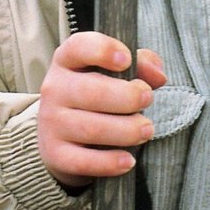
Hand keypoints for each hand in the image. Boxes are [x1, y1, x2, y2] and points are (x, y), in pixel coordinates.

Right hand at [37, 32, 166, 190]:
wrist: (61, 135)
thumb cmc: (97, 95)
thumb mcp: (114, 72)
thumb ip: (141, 64)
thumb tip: (158, 75)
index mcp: (68, 60)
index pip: (79, 46)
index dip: (104, 50)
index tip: (127, 60)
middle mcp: (55, 88)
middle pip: (91, 91)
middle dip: (128, 97)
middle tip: (148, 100)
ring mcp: (52, 123)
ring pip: (92, 128)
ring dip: (127, 130)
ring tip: (145, 129)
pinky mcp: (56, 154)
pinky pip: (84, 161)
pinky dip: (110, 162)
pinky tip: (128, 160)